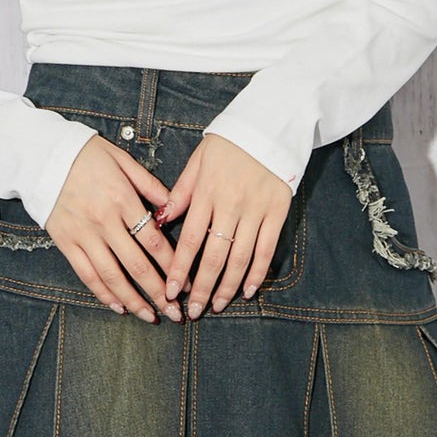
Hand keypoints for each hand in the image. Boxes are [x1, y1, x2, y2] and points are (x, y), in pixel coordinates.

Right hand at [44, 133, 185, 322]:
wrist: (44, 155)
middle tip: (175, 313)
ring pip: (112, 276)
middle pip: (136, 265)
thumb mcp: (122, 160)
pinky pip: (86, 274)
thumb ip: (148, 184)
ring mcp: (83, 234)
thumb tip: (172, 206)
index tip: (185, 282)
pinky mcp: (65, 242)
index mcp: (122, 199)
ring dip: (134, 300)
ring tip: (150, 316)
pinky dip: (103, 294)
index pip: (153, 241)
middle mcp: (104, 221)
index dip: (172, 265)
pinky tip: (119, 306)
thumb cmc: (87, 155)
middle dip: (159, 292)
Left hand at [158, 133, 291, 317]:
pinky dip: (257, 273)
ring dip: (227, 287)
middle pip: (214, 256)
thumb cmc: (228, 143)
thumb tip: (159, 219)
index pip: (190, 239)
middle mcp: (231, 204)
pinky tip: (247, 290)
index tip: (169, 292)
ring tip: (217, 306)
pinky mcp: (277, 211)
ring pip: (240, 258)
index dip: (179, 269)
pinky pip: (266, 249)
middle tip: (193, 311)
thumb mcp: (198, 161)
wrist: (269, 124)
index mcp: (207, 192)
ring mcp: (256, 210)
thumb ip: (180, 192)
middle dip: (201, 288)